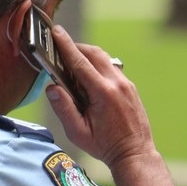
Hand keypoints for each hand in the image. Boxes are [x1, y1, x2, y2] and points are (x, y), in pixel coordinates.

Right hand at [45, 25, 156, 167]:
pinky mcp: (130, 88)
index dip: (65, 45)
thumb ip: (63, 109)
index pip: (80, 62)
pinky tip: (88, 79)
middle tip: (59, 47)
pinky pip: (112, 68)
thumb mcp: (78, 133)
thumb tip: (51, 88)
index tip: (56, 32)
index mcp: (103, 93)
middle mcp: (117, 83)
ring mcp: (127, 84)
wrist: (135, 154)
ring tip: (72, 63)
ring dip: (87, 56)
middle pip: (93, 53)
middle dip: (75, 47)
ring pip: (104, 59)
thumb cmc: (105, 146)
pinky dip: (98, 66)